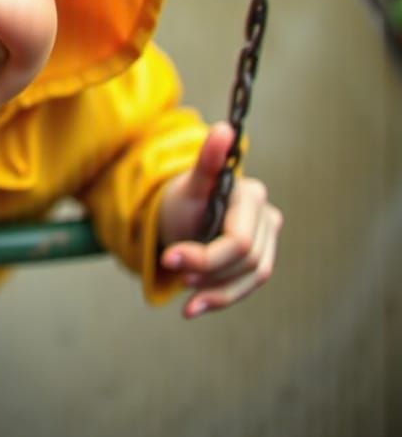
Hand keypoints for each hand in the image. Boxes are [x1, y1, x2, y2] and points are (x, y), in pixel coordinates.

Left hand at [157, 122, 282, 318]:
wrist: (180, 213)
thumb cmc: (183, 198)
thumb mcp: (190, 185)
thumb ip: (207, 162)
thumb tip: (223, 128)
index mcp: (253, 196)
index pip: (238, 241)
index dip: (205, 256)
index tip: (168, 259)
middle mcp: (268, 216)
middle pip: (246, 261)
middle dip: (208, 271)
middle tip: (175, 271)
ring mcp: (268, 240)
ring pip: (252, 277)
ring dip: (216, 289)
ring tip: (185, 294)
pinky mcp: (261, 260)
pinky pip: (248, 286)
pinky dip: (221, 298)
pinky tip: (191, 308)